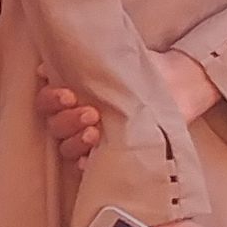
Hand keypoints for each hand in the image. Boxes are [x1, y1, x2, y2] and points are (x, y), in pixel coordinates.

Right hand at [39, 48, 220, 169]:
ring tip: (96, 132)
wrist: (180, 84)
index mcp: (72, 96)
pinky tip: (92, 159)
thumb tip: (48, 64)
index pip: (46, 103)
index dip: (51, 101)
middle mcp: (77, 119)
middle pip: (55, 128)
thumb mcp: (114, 57)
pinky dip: (87, 165)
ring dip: (76, 141)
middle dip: (68, 121)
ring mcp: (94, 140)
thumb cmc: (144, 70)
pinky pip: (90, 168)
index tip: (68, 95)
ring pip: (68, 148)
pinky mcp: (113, 156)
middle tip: (90, 113)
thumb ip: (83, 59)